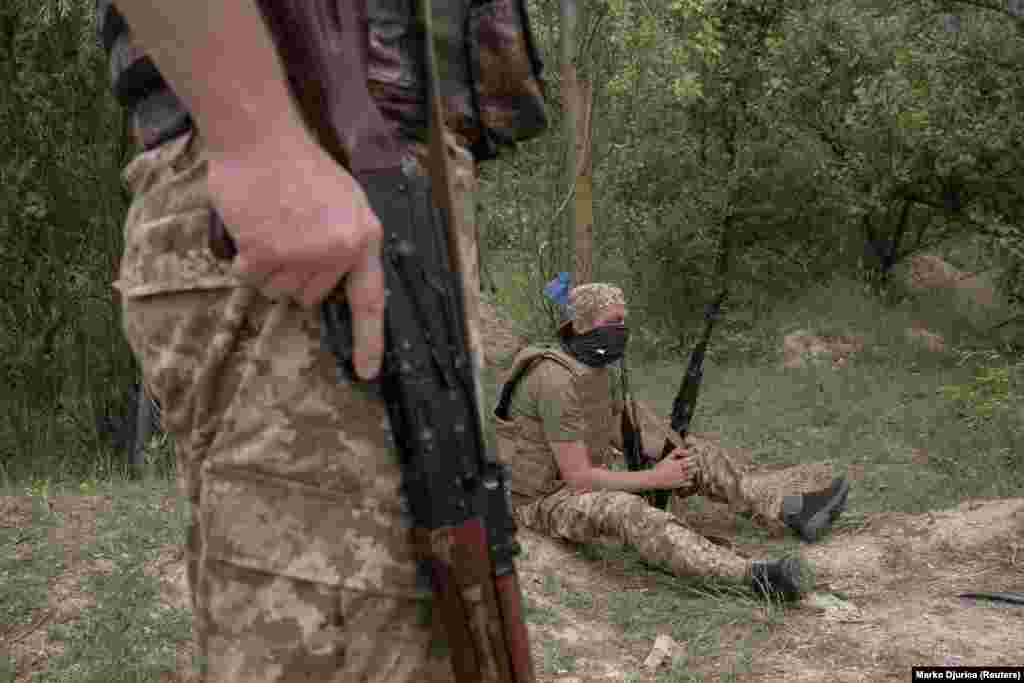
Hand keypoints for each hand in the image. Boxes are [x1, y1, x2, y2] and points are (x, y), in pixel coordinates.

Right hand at [207, 137, 385, 379]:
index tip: (368, 372)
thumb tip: (335, 283)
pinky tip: (250, 226)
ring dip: (267, 268)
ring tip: (270, 226)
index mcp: (364, 237)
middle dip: (294, 274)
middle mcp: (339, 251)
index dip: (370, 339)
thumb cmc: (300, 165)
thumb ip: (347, 242)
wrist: (261, 136)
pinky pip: (248, 278)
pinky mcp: (267, 252)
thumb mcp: (345, 201)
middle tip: (286, 233)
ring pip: (277, 292)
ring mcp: (303, 254)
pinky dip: (242, 260)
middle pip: (310, 297)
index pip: (371, 299)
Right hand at [648, 446, 696, 489]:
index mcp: (677, 463)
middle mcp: (680, 470)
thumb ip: (675, 452)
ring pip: (691, 475)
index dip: (693, 458)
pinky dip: (690, 481)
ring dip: (692, 473)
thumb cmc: (659, 467)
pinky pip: (688, 483)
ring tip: (692, 471)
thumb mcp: (667, 458)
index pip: (689, 460)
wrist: (653, 478)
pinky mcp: (678, 484)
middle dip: (693, 465)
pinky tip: (688, 479)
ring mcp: (680, 478)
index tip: (694, 458)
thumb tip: (680, 446)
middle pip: (691, 467)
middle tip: (695, 464)